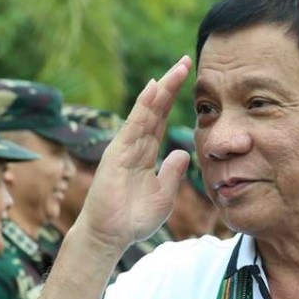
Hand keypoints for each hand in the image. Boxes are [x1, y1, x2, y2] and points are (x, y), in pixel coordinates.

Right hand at [74, 56, 191, 252]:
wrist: (109, 236)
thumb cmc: (132, 219)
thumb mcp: (163, 196)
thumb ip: (173, 174)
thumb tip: (183, 153)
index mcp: (145, 155)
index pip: (161, 120)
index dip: (174, 100)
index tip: (188, 79)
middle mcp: (134, 146)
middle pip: (155, 110)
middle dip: (170, 87)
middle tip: (186, 62)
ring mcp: (124, 149)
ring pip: (145, 113)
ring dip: (160, 91)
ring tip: (175, 70)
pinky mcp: (117, 155)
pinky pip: (133, 126)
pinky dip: (143, 107)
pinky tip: (153, 89)